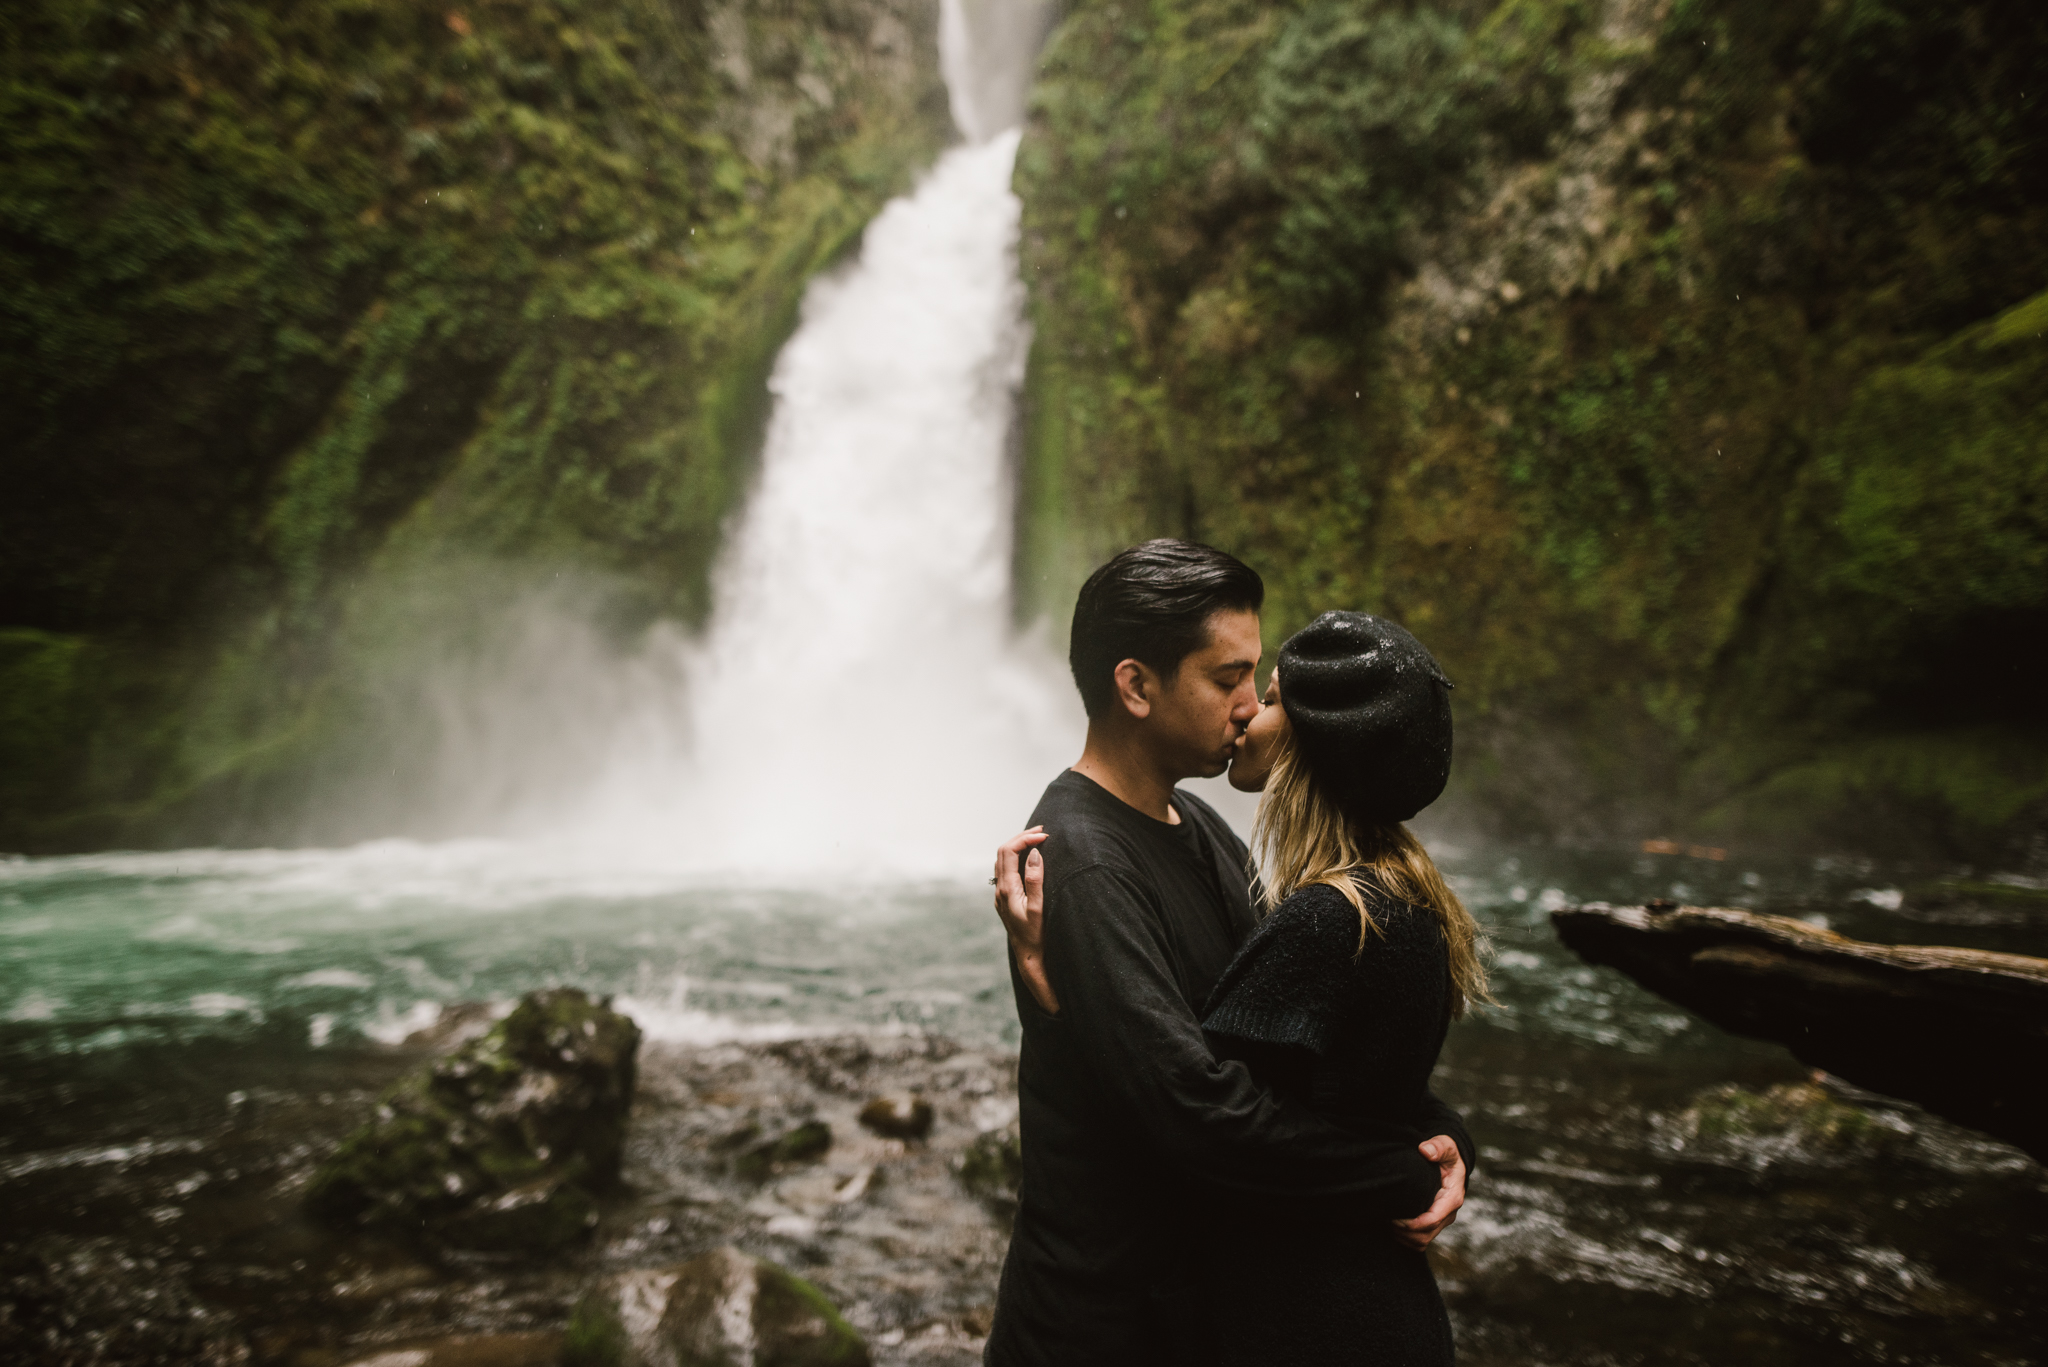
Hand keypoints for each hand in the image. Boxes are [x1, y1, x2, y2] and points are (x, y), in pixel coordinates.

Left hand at [993, 827, 1056, 1013]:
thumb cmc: (1036, 935)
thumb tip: (1033, 854)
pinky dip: (1017, 858)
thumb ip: (1034, 879)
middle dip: (1021, 837)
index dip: (1025, 838)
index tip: (1045, 836)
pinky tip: (1029, 859)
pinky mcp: (1005, 898)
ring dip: (1018, 846)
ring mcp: (1001, 894)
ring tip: (1037, 839)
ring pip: (1003, 860)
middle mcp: (1000, 889)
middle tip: (1042, 831)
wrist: (1029, 956)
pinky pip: (1006, 870)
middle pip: (1003, 852)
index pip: (1009, 851)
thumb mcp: (1039, 907)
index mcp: (1006, 888)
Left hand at [1391, 1135, 1464, 1250]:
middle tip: (1385, 1219)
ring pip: (1421, 1242)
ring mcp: (1441, 1220)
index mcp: (1452, 1198)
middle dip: (1404, 1231)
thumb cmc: (1447, 1153)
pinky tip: (1392, 1225)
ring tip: (1387, 1222)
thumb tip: (1426, 1151)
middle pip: (1425, 1235)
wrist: (1450, 1162)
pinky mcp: (1433, 1224)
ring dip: (1403, 1237)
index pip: (1432, 1220)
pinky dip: (1405, 1238)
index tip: (1393, 1217)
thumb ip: (1438, 1146)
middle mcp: (1448, 1213)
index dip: (1411, 1223)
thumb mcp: (1446, 1144)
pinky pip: (1419, 1240)